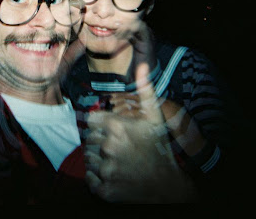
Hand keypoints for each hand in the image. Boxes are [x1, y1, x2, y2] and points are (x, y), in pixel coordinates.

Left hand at [84, 63, 197, 202]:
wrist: (167, 186)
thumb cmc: (160, 147)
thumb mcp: (155, 116)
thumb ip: (145, 90)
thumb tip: (142, 66)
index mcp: (117, 127)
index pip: (89, 120)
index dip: (98, 124)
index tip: (109, 129)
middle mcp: (108, 147)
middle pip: (88, 138)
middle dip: (99, 140)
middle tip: (117, 146)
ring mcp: (106, 169)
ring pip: (88, 157)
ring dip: (97, 158)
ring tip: (116, 160)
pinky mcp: (105, 189)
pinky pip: (89, 178)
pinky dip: (97, 177)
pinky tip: (113, 173)